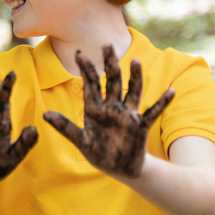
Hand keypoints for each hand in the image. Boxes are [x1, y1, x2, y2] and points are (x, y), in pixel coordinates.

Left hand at [43, 46, 173, 178]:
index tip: (79, 53)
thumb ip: (64, 127)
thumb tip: (44, 115)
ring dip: (134, 77)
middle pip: (111, 81)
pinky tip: (171, 91)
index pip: (90, 84)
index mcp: (94, 109)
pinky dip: (161, 103)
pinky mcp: (139, 126)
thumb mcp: (80, 141)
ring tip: (135, 61)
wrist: (119, 169)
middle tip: (107, 45)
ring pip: (132, 91)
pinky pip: (152, 113)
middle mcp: (111, 107)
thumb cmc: (98, 153)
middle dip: (109, 64)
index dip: (86, 69)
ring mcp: (127, 115)